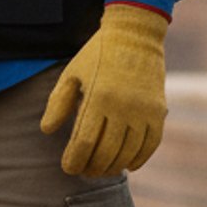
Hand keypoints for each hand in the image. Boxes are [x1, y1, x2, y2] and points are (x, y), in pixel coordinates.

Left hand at [40, 3, 170, 175]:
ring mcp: (143, 111)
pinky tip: (126, 165)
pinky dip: (138, 160)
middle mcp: (123, 107)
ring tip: (101, 170)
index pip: (83, 143)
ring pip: (128, 153)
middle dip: (92, 168)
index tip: (68, 167)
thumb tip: (47, 131)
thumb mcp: (72, 74)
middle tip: (83, 171)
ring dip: (113, 167)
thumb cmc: (96, 55)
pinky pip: (150, 146)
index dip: (74, 160)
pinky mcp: (159, 112)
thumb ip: (58, 103)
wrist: (135, 35)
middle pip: (106, 153)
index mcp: (97, 97)